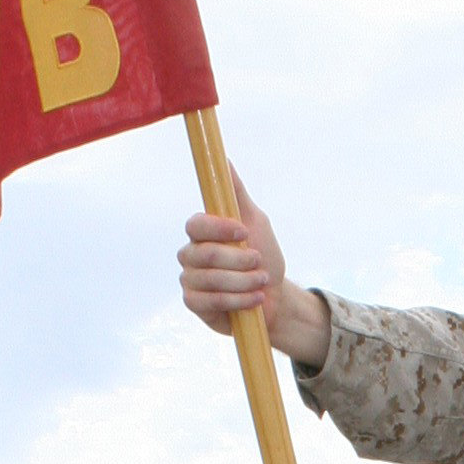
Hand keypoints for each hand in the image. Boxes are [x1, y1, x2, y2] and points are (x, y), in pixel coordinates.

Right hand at [177, 164, 331, 366]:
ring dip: (244, 282)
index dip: (219, 228)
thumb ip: (236, 193)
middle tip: (258, 262)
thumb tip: (224, 160)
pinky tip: (254, 299)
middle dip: (240, 261)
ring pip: (211, 280)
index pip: (196, 224)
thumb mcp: (255, 221)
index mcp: (202, 232)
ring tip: (261, 281)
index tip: (244, 232)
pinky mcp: (194, 303)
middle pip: (206, 254)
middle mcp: (191, 254)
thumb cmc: (262, 256)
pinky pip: (211, 301)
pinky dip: (238, 300)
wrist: (274, 297)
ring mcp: (190, 279)